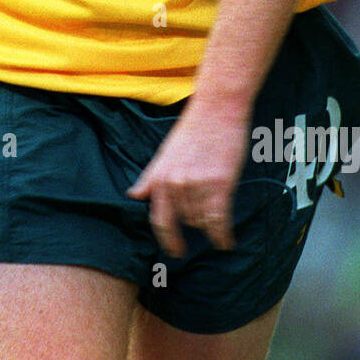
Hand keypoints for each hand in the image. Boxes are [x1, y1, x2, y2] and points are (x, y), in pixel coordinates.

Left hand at [127, 101, 251, 257]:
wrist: (217, 108)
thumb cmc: (194, 128)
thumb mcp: (164, 153)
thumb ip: (150, 178)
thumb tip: (134, 195)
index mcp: (159, 178)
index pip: (158, 220)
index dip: (168, 239)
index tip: (174, 251)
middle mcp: (173, 185)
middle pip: (185, 222)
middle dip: (195, 225)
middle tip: (204, 229)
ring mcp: (195, 187)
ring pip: (203, 221)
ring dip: (210, 224)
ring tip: (219, 218)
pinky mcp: (218, 186)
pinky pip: (219, 222)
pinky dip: (223, 236)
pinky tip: (226, 241)